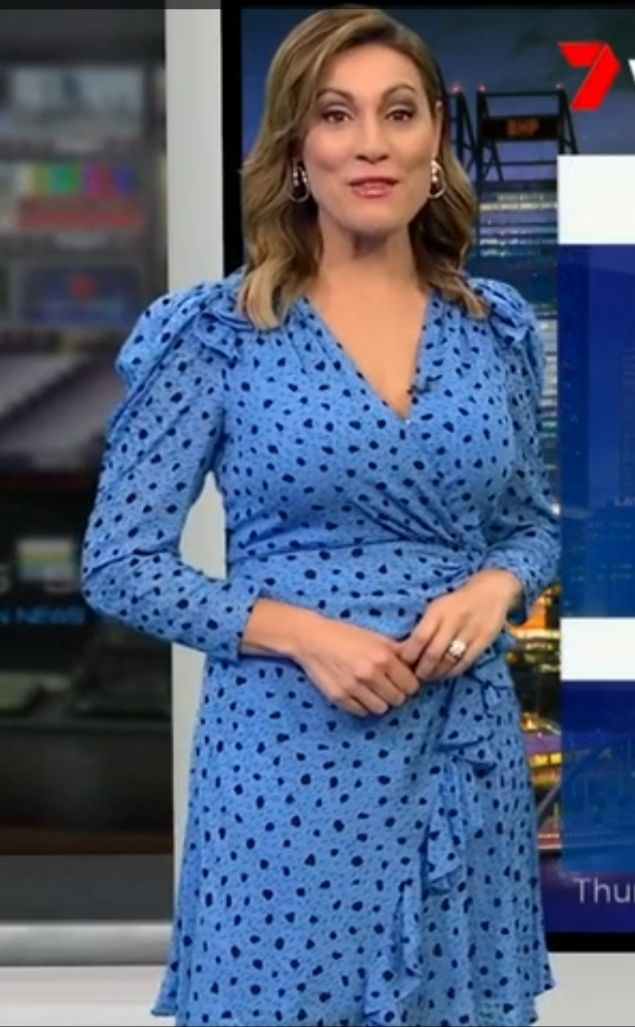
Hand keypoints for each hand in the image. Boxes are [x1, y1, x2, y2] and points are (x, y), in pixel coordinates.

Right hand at [292, 615, 421, 717]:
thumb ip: (397, 650)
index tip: (403, 680)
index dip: (409, 684)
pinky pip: (361, 712)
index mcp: (382, 657)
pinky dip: (363, 705)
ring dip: (380, 701)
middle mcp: (369, 674)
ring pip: (381, 709)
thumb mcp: (375, 636)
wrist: (312, 638)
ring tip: (373, 690)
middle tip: (388, 685)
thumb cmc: (345, 634)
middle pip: (398, 699)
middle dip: (396, 693)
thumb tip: (418, 662)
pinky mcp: (339, 697)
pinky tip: (359, 693)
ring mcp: (353, 687)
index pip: (411, 685)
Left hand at [393, 569, 521, 682]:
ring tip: (428, 678)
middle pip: (433, 653)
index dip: (409, 654)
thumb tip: (405, 649)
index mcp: (438, 611)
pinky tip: (445, 674)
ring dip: (436, 674)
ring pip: (449, 661)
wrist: (493, 591)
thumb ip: (424, 626)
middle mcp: (454, 621)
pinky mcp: (483, 641)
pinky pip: (465, 663)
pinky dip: (452, 672)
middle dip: (421, 669)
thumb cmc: (458, 601)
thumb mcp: (438, 606)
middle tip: (414, 677)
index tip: (402, 664)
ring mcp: (470, 632)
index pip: (420, 637)